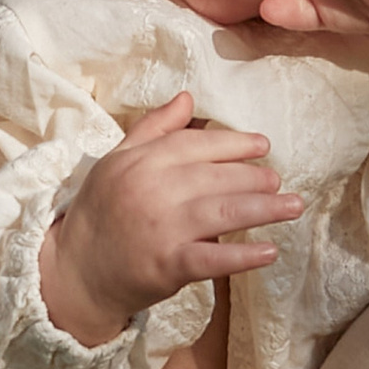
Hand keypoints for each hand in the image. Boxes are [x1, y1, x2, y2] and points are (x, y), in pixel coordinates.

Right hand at [38, 93, 303, 346]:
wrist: (75, 271)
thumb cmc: (99, 213)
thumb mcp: (117, 162)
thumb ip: (154, 129)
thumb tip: (187, 97)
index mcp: (141, 161)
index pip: (197, 144)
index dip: (234, 143)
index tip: (263, 146)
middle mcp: (152, 190)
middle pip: (217, 176)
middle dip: (255, 177)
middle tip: (278, 180)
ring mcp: (161, 228)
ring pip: (224, 212)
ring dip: (264, 208)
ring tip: (292, 206)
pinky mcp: (167, 265)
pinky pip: (214, 258)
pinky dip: (244, 256)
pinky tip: (269, 251)